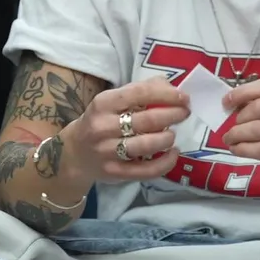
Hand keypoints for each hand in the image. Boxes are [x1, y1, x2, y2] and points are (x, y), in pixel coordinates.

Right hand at [60, 77, 189, 183]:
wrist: (73, 154)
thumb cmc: (100, 121)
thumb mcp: (112, 101)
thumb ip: (141, 90)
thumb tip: (171, 87)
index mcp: (103, 103)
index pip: (139, 94)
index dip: (166, 95)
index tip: (184, 97)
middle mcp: (103, 126)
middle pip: (147, 120)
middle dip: (173, 115)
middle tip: (185, 113)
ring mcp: (107, 151)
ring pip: (147, 145)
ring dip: (167, 138)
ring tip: (173, 134)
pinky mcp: (115, 173)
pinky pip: (147, 170)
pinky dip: (166, 162)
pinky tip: (173, 153)